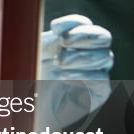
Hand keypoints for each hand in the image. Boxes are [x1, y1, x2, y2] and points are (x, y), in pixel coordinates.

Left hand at [38, 14, 113, 128]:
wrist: (28, 110)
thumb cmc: (29, 81)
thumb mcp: (33, 56)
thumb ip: (45, 41)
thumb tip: (57, 32)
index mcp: (71, 43)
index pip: (83, 25)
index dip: (73, 22)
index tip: (54, 27)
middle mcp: (87, 56)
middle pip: (103, 37)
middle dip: (84, 35)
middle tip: (63, 42)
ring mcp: (94, 75)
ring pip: (106, 57)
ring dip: (82, 56)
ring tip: (59, 64)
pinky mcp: (97, 94)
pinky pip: (101, 80)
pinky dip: (83, 75)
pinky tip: (63, 77)